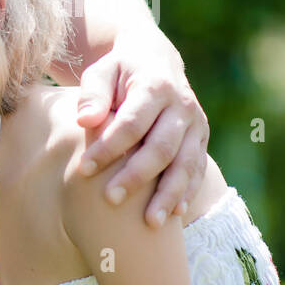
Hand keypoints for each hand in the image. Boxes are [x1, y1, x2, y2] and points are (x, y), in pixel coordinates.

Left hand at [74, 26, 209, 228]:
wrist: (155, 61)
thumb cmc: (118, 71)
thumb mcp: (100, 71)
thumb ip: (93, 94)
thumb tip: (85, 120)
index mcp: (155, 85)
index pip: (132, 122)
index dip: (109, 147)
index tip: (83, 169)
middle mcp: (182, 105)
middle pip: (161, 147)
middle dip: (136, 176)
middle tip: (110, 200)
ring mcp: (196, 124)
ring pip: (185, 163)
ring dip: (168, 194)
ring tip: (150, 223)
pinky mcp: (201, 139)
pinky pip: (198, 169)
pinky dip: (187, 192)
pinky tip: (174, 214)